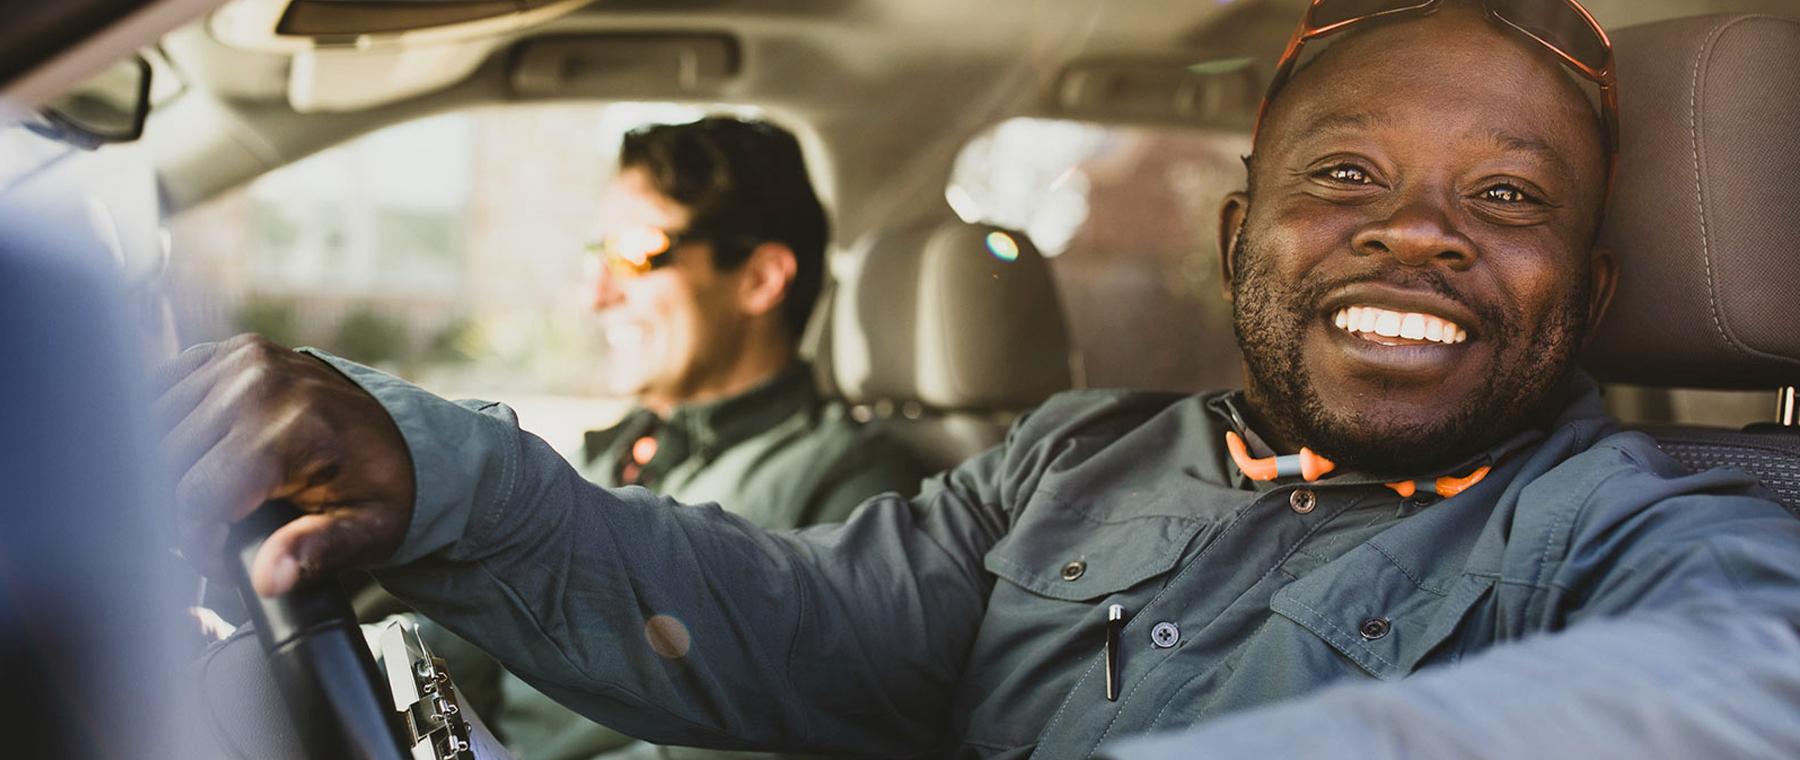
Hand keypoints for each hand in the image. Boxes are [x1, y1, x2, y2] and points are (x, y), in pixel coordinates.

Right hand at [156, 335, 414, 596]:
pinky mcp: (231, 351)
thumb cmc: (380, 489)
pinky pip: (161, 391)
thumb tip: (269, 579)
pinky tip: (197, 457)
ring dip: (170, 473)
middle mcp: (263, 385)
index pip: (198, 496)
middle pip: (169, 465)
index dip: (199, 541)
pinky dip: (167, 429)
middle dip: (182, 512)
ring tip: (211, 498)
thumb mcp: (367, 532)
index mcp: (297, 430)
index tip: (223, 559)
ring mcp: (243, 361)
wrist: (399, 434)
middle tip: (218, 535)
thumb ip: (314, 552)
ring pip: (155, 430)